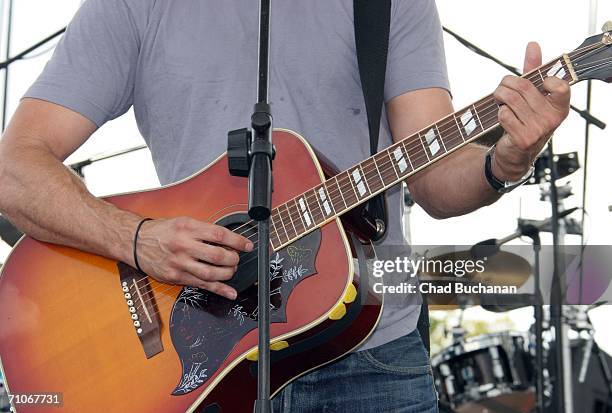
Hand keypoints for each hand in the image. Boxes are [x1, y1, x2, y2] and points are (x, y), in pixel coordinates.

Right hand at [135, 217, 253, 298]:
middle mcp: (184, 245)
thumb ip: (204, 230)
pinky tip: (230, 292)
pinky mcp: (176, 277)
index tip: (247, 245)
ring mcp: (180, 263)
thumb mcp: (184, 222)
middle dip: (233, 259)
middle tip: (237, 258)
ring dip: (227, 273)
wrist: (136, 242)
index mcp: (188, 228)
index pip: (219, 235)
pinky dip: (219, 290)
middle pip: (217, 256)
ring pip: (211, 273)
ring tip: (232, 269)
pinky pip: (201, 285)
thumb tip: (228, 240)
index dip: (237, 241)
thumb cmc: (162, 231)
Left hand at [492, 42, 570, 180]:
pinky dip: (498, 112)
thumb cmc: (525, 119)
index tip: (539, 82)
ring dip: (499, 95)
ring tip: (499, 98)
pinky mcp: (522, 139)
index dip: (546, 79)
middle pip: (522, 87)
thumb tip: (533, 45)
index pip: (559, 86)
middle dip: (506, 83)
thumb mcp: (533, 95)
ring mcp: (538, 131)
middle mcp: (552, 119)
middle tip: (502, 87)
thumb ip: (534, 70)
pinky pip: (504, 115)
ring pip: (510, 99)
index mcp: (560, 107)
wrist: (516, 154)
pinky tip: (502, 117)